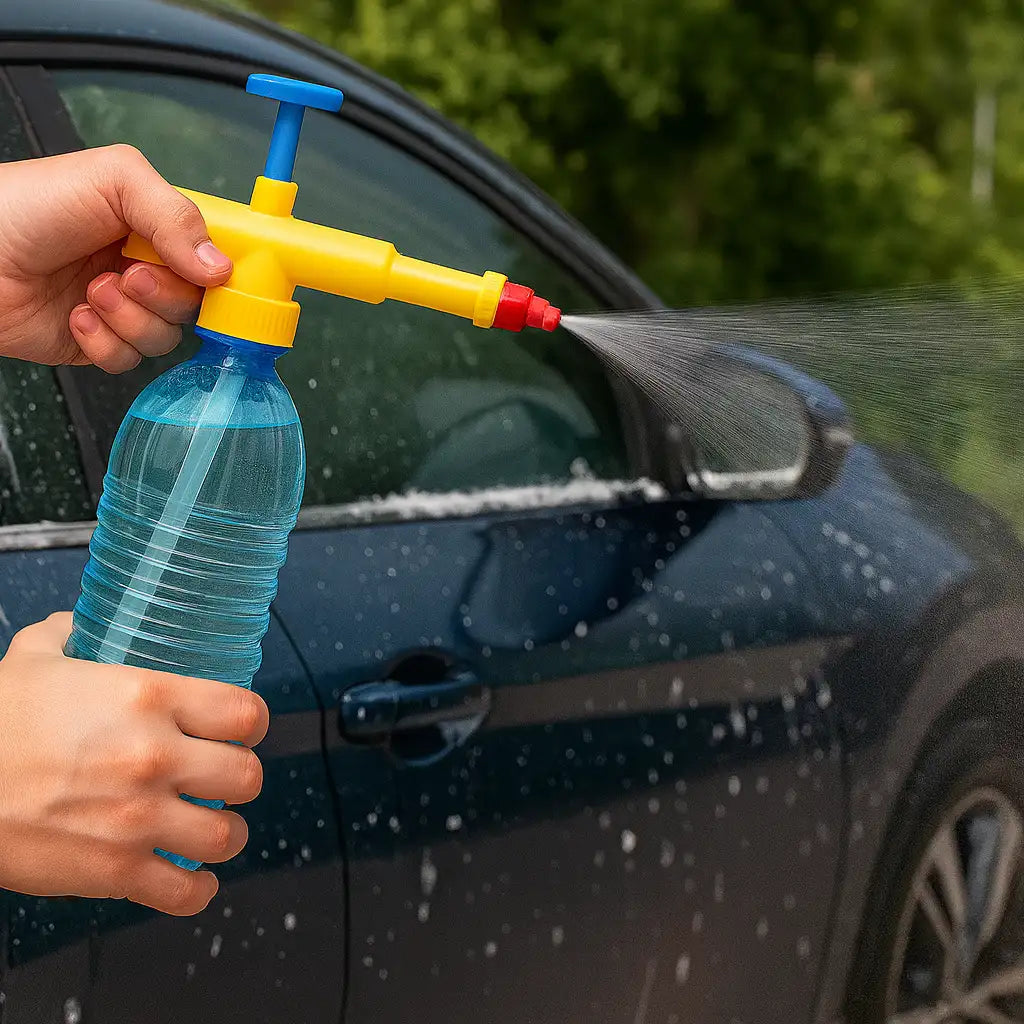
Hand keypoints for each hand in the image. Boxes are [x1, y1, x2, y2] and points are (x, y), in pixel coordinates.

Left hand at [0, 145, 231, 372]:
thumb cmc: (25, 205)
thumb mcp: (113, 180)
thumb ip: (175, 215)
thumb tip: (220, 268)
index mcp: (156, 225)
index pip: (214, 256)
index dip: (220, 272)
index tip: (211, 276)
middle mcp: (144, 267)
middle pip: (195, 304)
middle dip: (164, 294)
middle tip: (127, 274)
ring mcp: (122, 308)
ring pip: (165, 337)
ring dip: (130, 318)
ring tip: (92, 291)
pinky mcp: (97, 343)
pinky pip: (128, 361)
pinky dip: (103, 343)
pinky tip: (75, 315)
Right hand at [0, 613, 267, 915]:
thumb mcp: (36, 659)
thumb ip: (72, 635)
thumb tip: (83, 625)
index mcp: (149, 697)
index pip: (245, 713)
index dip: (252, 725)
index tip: (243, 731)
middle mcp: (154, 756)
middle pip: (248, 776)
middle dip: (241, 780)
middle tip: (224, 780)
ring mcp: (138, 817)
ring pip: (227, 836)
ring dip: (226, 833)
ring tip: (212, 828)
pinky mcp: (114, 870)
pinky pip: (185, 893)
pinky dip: (197, 891)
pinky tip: (194, 879)